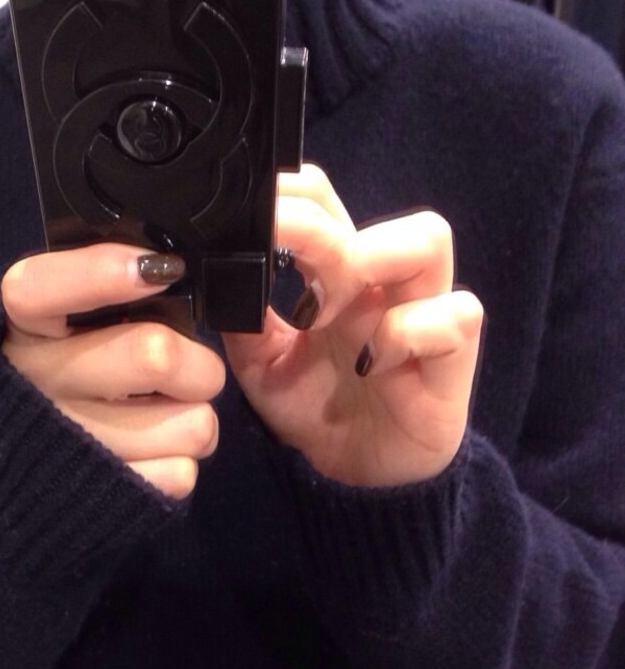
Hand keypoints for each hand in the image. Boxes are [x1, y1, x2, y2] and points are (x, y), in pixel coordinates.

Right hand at [1, 244, 225, 499]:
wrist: (29, 476)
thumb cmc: (73, 374)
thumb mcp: (74, 321)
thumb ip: (121, 284)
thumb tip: (213, 252)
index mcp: (24, 327)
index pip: (36, 288)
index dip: (100, 274)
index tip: (161, 269)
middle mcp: (36, 380)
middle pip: (153, 355)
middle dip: (199, 364)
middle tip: (193, 368)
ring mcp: (69, 441)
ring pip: (188, 422)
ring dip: (197, 418)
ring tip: (172, 414)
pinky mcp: (104, 493)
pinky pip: (181, 472)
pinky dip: (183, 460)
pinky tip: (156, 451)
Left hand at [223, 166, 484, 487]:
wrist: (352, 473)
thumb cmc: (316, 409)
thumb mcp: (260, 364)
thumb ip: (243, 318)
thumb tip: (214, 272)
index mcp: (341, 274)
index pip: (326, 200)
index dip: (293, 195)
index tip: (254, 220)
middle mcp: (386, 284)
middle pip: (372, 199)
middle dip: (327, 230)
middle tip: (290, 268)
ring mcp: (424, 315)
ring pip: (430, 239)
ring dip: (375, 259)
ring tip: (331, 308)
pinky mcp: (451, 359)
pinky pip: (454, 316)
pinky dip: (408, 330)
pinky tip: (370, 361)